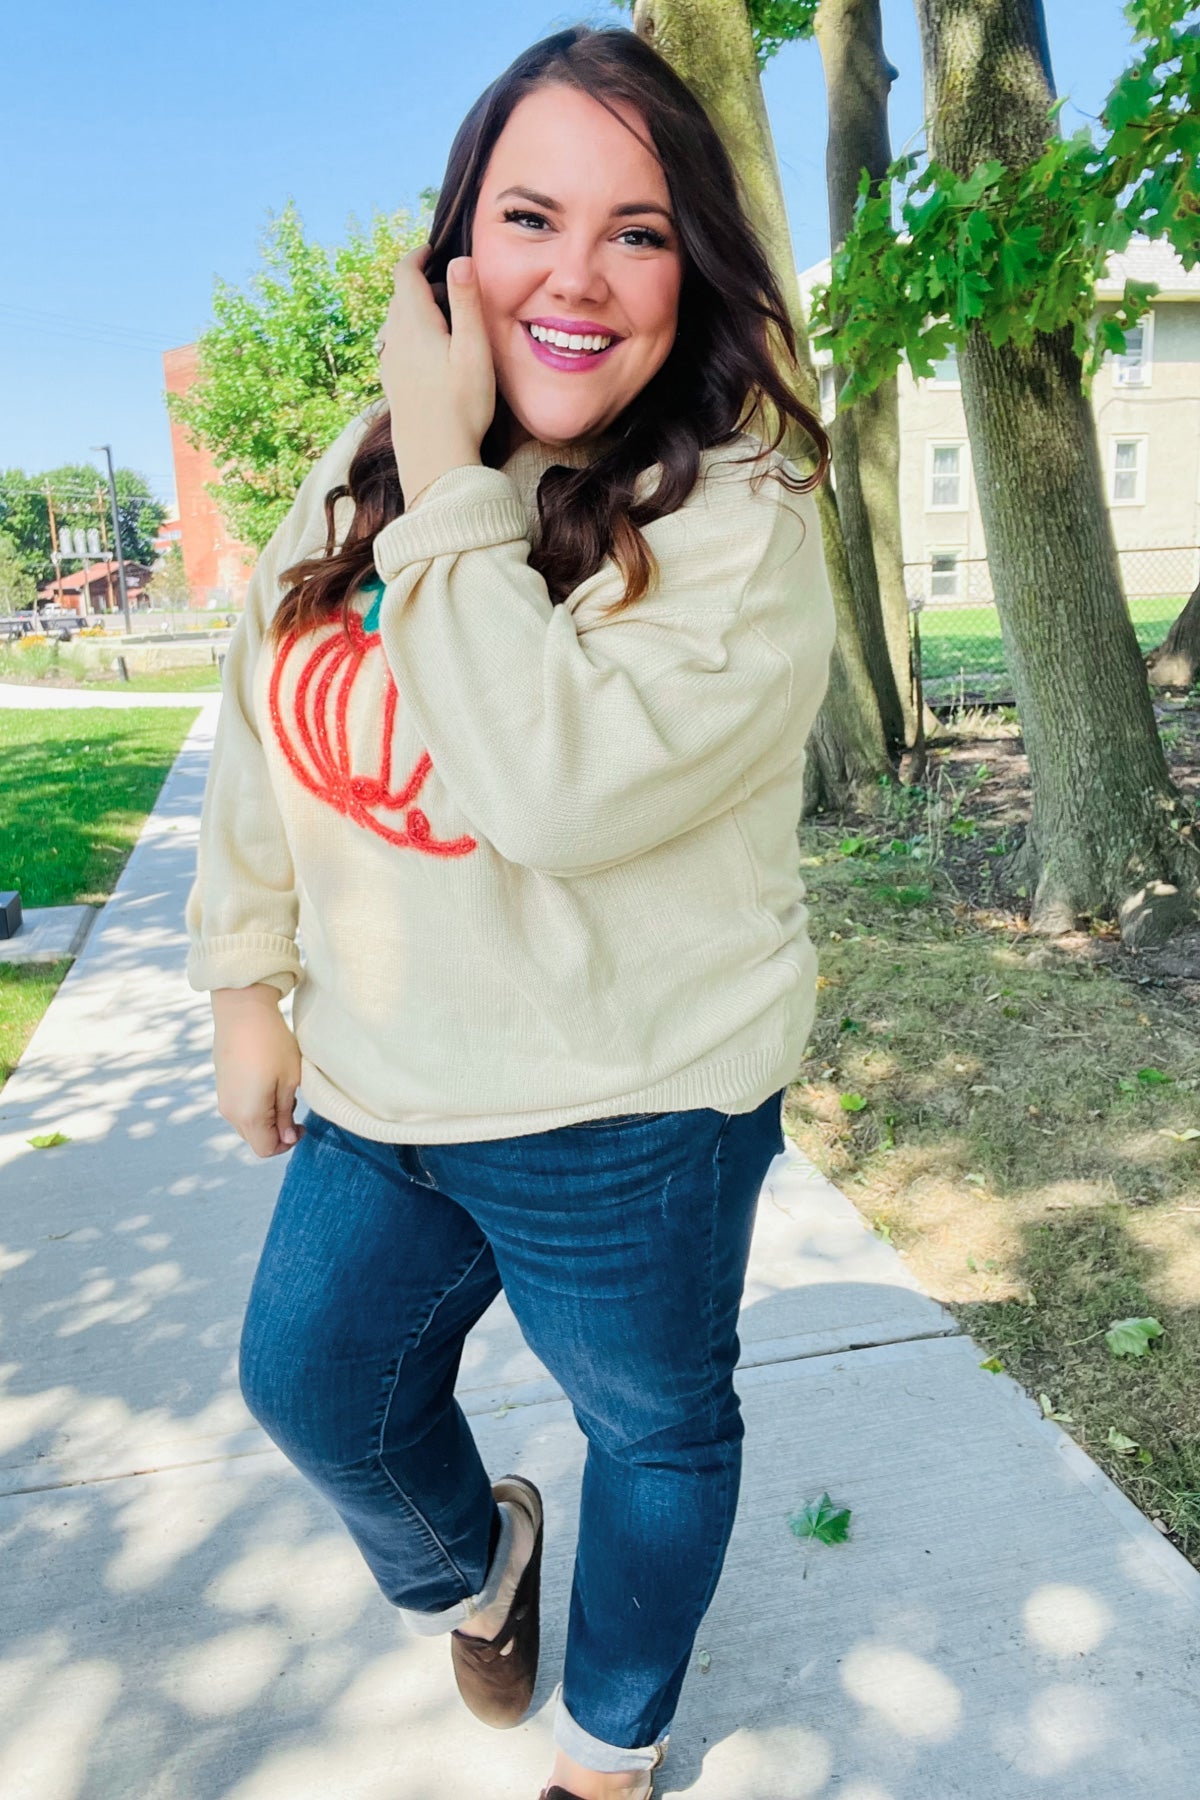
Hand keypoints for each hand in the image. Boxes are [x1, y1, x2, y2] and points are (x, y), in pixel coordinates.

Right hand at [211, 984, 305, 1158]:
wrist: (243, 1011)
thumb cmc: (272, 1044)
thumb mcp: (289, 1081)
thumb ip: (286, 1114)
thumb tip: (285, 1138)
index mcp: (249, 1115)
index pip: (266, 1149)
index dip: (287, 1144)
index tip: (301, 1125)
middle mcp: (231, 1112)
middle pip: (255, 1138)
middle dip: (278, 1131)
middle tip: (295, 1105)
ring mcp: (223, 1098)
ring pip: (247, 1123)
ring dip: (267, 1117)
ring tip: (282, 1089)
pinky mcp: (222, 1085)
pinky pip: (239, 1107)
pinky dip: (256, 1105)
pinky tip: (267, 1081)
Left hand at [377, 244, 492, 502]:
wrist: (434, 456)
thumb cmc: (461, 404)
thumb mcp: (473, 349)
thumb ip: (466, 302)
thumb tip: (460, 260)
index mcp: (414, 322)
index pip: (405, 274)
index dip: (418, 256)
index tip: (432, 249)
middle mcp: (395, 338)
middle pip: (400, 297)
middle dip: (421, 283)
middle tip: (450, 287)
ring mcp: (390, 363)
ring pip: (396, 322)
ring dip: (415, 311)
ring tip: (443, 319)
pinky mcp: (392, 385)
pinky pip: (396, 346)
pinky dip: (410, 335)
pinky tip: (428, 353)